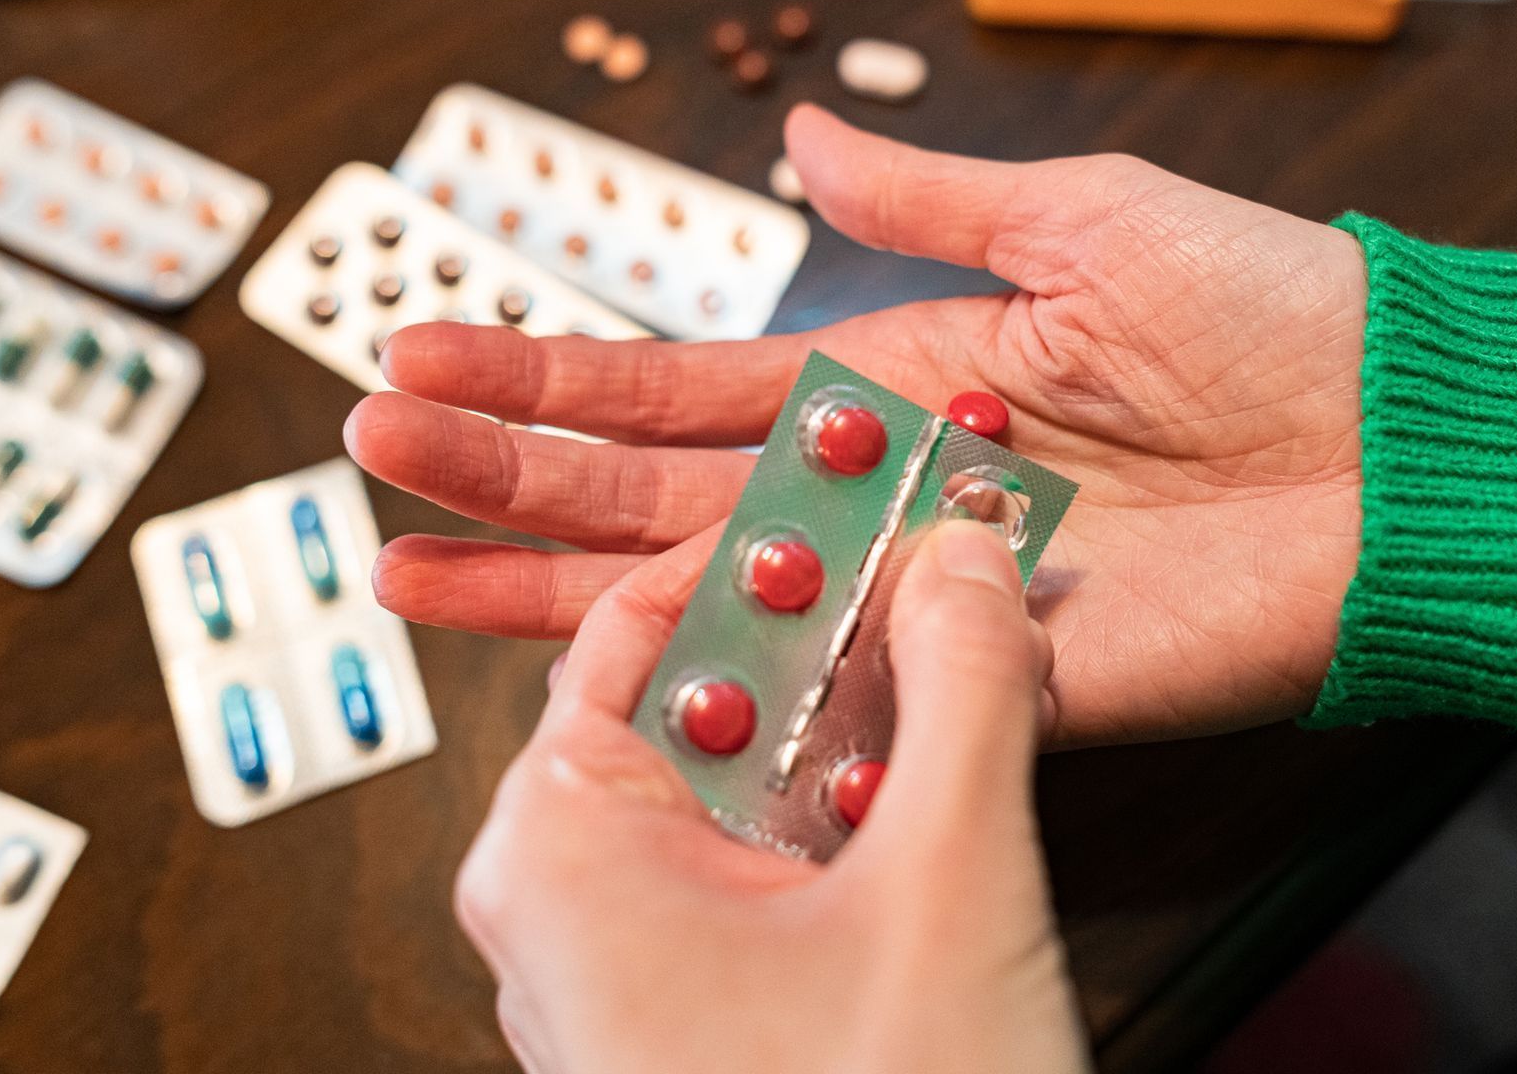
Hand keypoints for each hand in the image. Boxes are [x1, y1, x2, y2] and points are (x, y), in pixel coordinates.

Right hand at [346, 104, 1365, 742]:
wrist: (1401, 453)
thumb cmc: (1263, 316)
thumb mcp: (1082, 220)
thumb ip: (928, 201)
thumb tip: (800, 141)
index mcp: (884, 382)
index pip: (679, 385)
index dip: (549, 374)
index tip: (424, 352)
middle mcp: (870, 494)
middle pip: (650, 492)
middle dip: (504, 473)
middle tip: (369, 455)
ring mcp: (905, 595)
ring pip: (697, 600)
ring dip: (552, 588)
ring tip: (409, 569)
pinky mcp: (966, 684)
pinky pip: (815, 695)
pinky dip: (707, 699)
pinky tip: (584, 693)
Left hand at [456, 519, 1089, 1073]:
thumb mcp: (944, 886)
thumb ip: (963, 692)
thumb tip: (961, 559)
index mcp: (553, 850)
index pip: (649, 622)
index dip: (772, 546)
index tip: (864, 497)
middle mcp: (559, 905)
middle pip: (702, 700)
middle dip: (835, 647)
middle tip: (943, 593)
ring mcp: (622, 971)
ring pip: (743, 790)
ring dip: (859, 740)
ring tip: (961, 692)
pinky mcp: (689, 1019)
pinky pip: (761, 875)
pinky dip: (849, 831)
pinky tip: (935, 817)